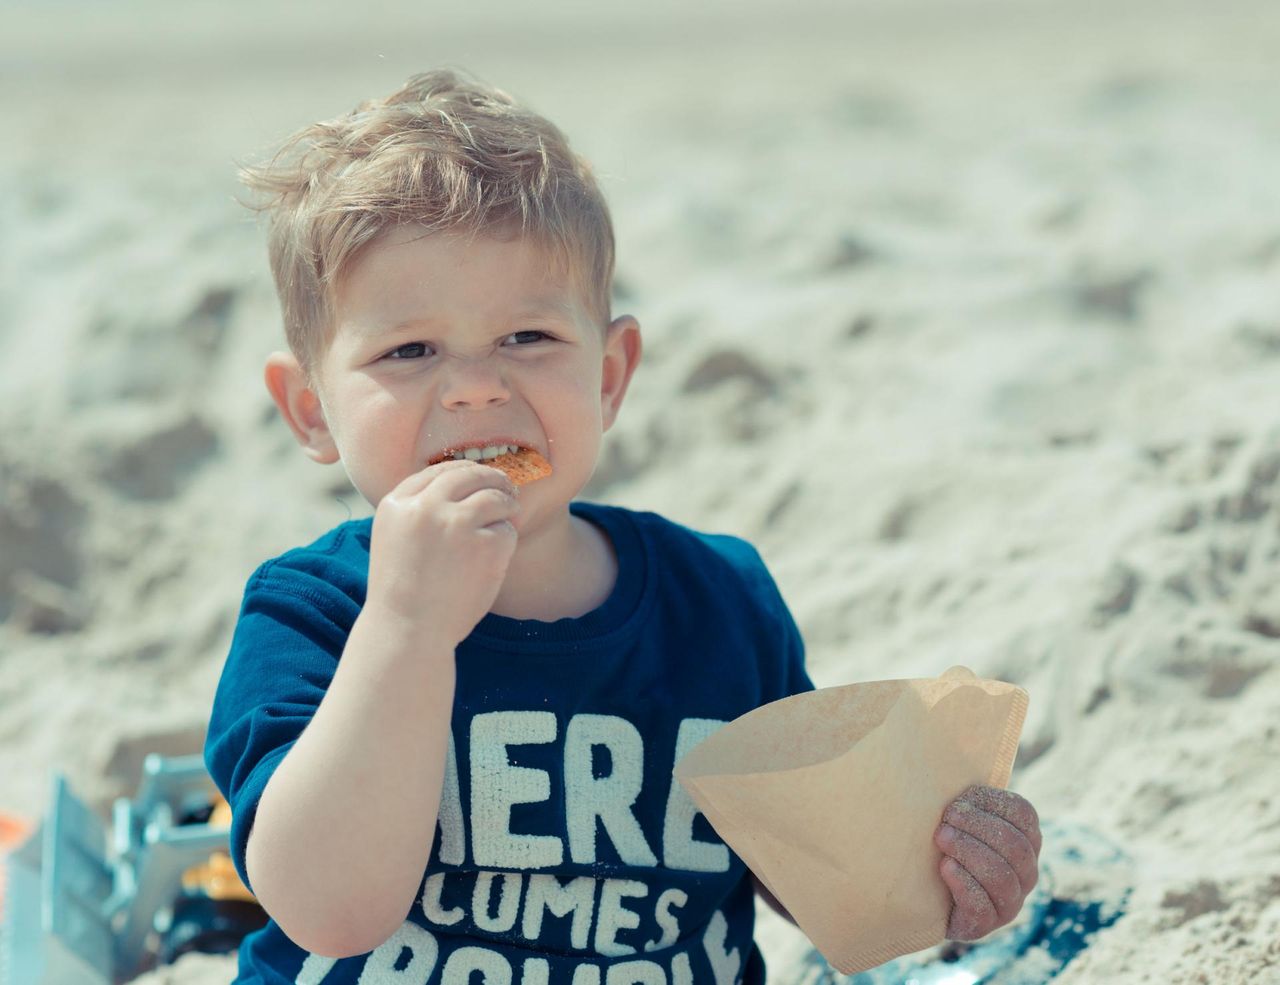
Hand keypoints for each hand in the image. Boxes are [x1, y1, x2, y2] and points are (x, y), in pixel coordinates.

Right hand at [367, 460, 518, 646]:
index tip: (476, 477)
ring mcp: (456, 523)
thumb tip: (462, 485)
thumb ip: (418, 512)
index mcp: (397, 505)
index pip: (437, 472)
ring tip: (510, 514)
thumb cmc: (403, 593)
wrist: (408, 631)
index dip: (462, 472)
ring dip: (507, 504)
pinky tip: (495, 558)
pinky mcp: (485, 544)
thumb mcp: (395, 541)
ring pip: (494, 496)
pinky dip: (506, 541)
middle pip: (469, 475)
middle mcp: (425, 507)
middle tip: (507, 486)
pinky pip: (507, 529)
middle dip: (492, 477)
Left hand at [933, 785, 1041, 940]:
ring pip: (1002, 876)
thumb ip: (965, 790)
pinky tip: (944, 867)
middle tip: (945, 820)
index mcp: (1025, 839)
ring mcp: (1009, 901)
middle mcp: (1025, 872)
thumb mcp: (958, 813)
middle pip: (1015, 846)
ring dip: (969, 852)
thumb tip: (946, 745)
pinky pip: (983, 905)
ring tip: (941, 839)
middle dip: (977, 827)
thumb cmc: (944, 839)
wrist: (920, 891)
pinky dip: (963, 883)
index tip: (959, 799)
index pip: (1024, 814)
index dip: (992, 803)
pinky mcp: (985, 924)